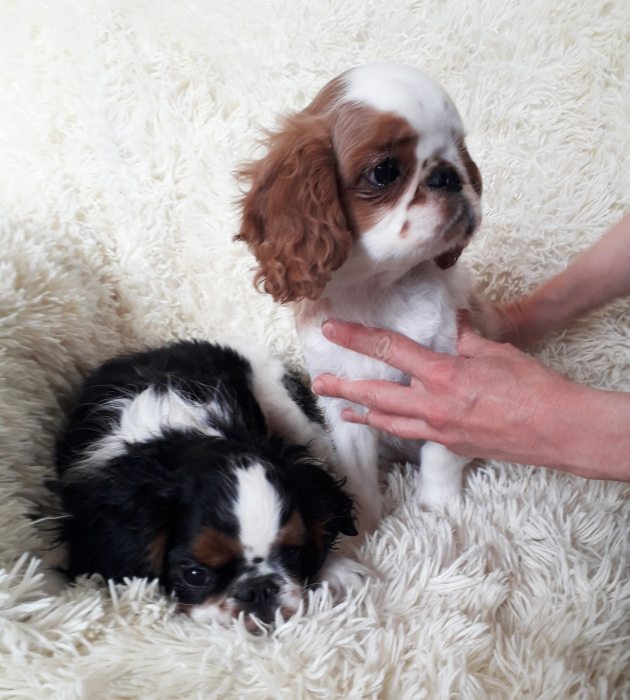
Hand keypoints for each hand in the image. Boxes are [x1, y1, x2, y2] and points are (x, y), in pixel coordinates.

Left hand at [311, 317, 587, 468]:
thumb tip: (454, 322)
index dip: (356, 338)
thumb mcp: (497, 352)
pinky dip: (393, 427)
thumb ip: (467, 338)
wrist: (558, 431)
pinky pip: (412, 434)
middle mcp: (434, 405)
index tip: (332, 331)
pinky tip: (385, 424)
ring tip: (340, 409)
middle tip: (319, 383)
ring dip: (362, 413)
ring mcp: (440, 429)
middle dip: (343, 388)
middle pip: (376, 396)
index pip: (389, 350)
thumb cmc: (533, 388)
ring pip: (389, 422)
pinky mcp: (451, 445)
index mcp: (443, 374)